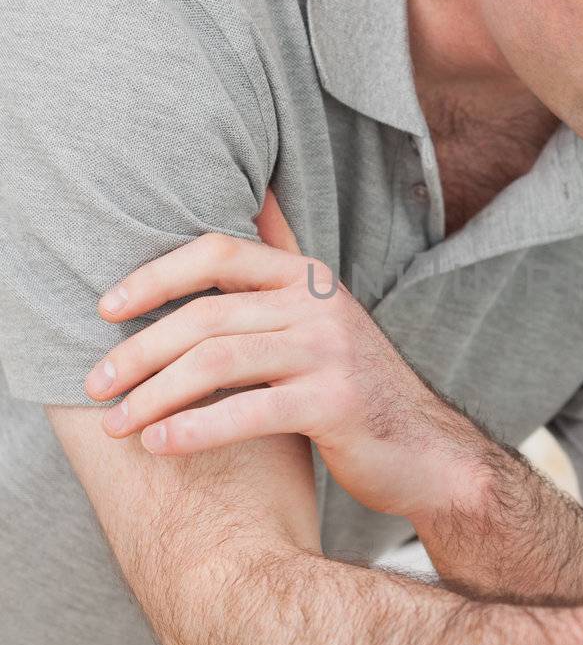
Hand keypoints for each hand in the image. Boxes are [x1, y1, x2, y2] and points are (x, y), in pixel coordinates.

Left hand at [83, 188, 487, 519]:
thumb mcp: (319, 315)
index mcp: (306, 276)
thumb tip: (256, 192)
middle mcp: (320, 303)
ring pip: (217, 361)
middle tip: (95, 385)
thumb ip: (283, 260)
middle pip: (206, 315)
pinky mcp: (336, 404)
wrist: (424, 452)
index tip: (103, 310)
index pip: (216, 252)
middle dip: (139, 351)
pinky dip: (194, 429)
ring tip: (115, 425)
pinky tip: (160, 446)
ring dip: (154, 395)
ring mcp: (331, 351)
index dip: (153, 276)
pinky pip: (248, 411)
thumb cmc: (352, 388)